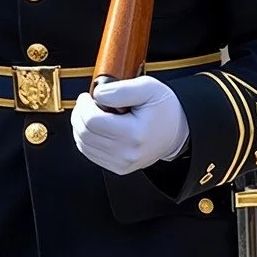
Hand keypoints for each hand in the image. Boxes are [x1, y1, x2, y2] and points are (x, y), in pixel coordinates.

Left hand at [71, 76, 189, 176]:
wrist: (177, 131)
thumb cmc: (164, 109)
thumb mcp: (148, 88)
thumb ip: (121, 89)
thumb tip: (97, 95)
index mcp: (134, 134)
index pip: (92, 121)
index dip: (83, 106)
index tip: (87, 96)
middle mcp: (127, 153)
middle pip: (84, 134)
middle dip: (79, 115)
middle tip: (85, 102)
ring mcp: (122, 164)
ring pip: (84, 145)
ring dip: (80, 127)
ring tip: (90, 113)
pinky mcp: (119, 168)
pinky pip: (91, 154)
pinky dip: (86, 139)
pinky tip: (94, 127)